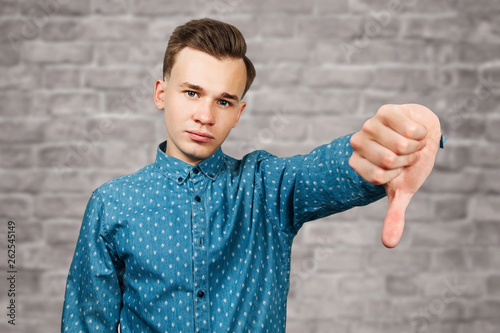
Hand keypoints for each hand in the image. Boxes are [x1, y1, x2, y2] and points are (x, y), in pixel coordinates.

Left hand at [349, 104, 440, 247]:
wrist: (421, 134)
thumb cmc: (409, 164)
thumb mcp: (402, 190)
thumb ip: (394, 215)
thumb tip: (389, 244)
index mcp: (356, 163)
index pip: (377, 176)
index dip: (396, 175)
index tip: (397, 171)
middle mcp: (357, 143)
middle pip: (388, 160)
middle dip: (407, 160)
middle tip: (406, 156)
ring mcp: (369, 125)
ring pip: (400, 145)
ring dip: (415, 147)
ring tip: (411, 143)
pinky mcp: (384, 111)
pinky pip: (410, 129)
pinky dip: (421, 133)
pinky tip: (414, 131)